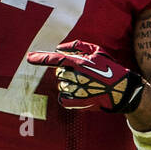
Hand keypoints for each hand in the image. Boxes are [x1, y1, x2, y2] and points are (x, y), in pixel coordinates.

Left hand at [28, 40, 143, 112]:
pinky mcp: (78, 103)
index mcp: (80, 62)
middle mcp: (76, 76)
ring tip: (85, 84)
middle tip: (82, 74)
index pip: (55, 59)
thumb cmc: (110, 68)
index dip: (40, 58)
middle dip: (66, 72)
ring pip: (61, 86)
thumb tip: (59, 47)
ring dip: (68, 84)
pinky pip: (63, 99)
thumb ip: (77, 46)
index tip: (28, 57)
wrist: (122, 90)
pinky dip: (67, 97)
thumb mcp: (97, 51)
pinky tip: (77, 94)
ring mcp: (76, 90)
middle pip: (59, 73)